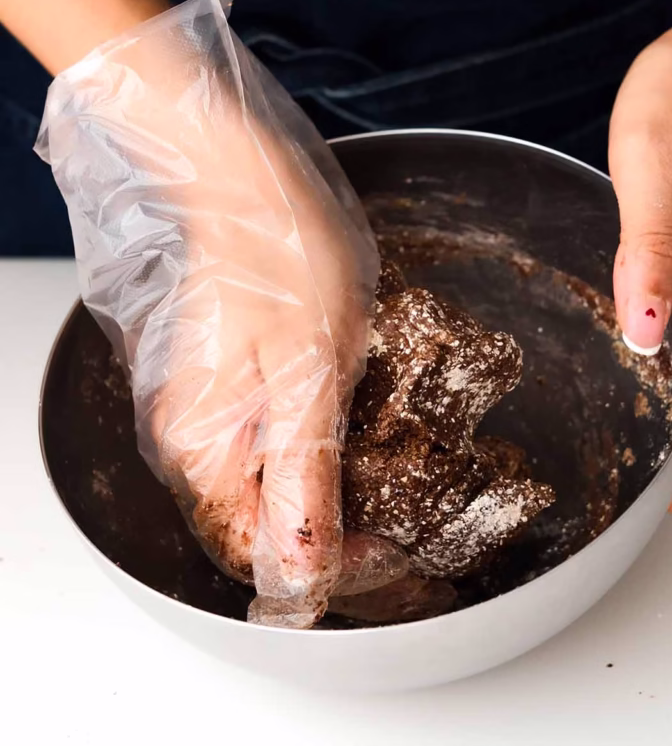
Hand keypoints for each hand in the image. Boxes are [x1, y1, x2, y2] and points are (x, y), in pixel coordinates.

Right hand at [38, 0, 405, 624]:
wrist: (254, 190)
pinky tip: (347, 414)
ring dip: (327, 482)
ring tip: (378, 451)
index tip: (385, 539)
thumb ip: (301, 473)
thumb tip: (304, 562)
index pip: (263, 548)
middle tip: (392, 496)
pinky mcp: (232, 384)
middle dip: (332, 521)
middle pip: (267, 519)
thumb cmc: (282, 265)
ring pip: (274, 481)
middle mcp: (198, 439)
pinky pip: (273, 440)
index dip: (328, 555)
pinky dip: (315, 442)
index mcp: (206, 448)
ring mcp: (214, 410)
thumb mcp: (308, 375)